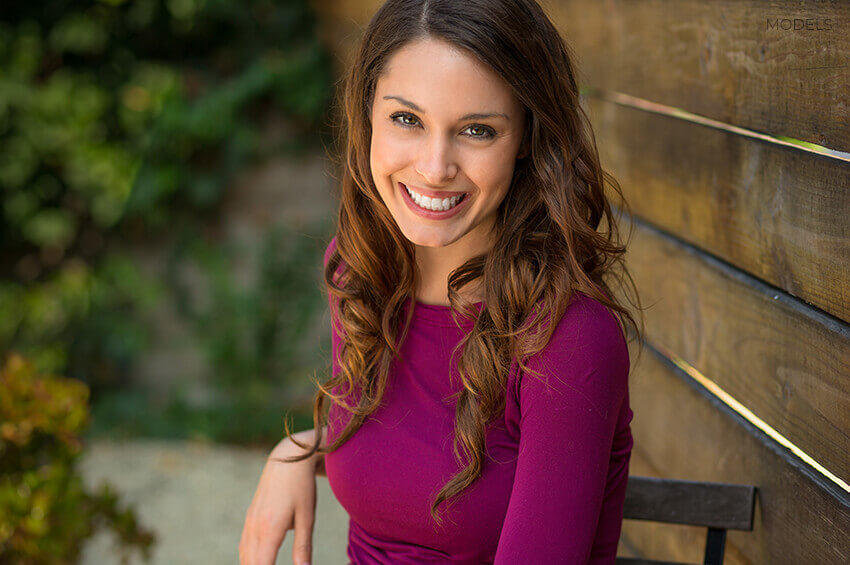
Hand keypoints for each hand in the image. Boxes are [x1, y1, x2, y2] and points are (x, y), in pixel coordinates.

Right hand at [240, 430, 321, 564]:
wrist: (288, 458)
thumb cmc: (302, 487)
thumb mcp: (307, 518)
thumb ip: (303, 549)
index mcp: (268, 531)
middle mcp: (254, 529)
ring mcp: (249, 523)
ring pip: (245, 558)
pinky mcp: (250, 518)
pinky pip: (245, 547)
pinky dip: (249, 560)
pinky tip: (256, 563)